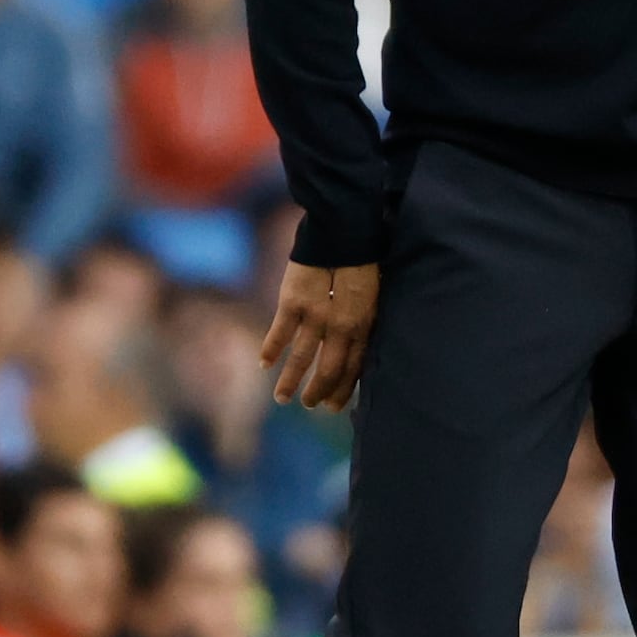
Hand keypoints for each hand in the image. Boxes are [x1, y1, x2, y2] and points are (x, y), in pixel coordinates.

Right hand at [263, 259, 380, 409]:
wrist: (342, 229)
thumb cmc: (360, 260)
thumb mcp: (372, 296)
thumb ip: (363, 322)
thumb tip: (359, 349)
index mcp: (363, 324)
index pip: (353, 367)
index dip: (343, 389)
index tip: (334, 407)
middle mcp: (341, 325)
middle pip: (329, 368)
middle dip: (318, 392)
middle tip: (308, 405)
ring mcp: (317, 314)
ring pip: (302, 357)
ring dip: (290, 380)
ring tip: (282, 398)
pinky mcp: (293, 301)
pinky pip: (281, 332)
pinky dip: (271, 349)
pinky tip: (264, 364)